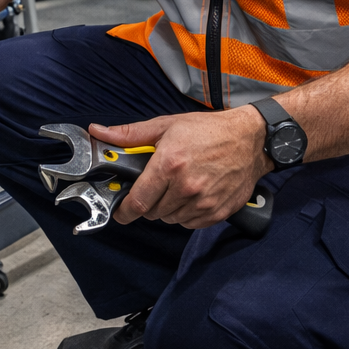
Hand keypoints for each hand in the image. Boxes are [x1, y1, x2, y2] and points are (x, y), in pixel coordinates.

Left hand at [92, 108, 271, 229]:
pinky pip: (190, 223)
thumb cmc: (208, 130)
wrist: (250, 139)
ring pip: (171, 219)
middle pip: (153, 212)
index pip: (138, 202)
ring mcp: (204, 202)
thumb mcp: (166, 125)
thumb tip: (98, 132)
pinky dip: (186, 214)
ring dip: (167, 209)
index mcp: (169, 165)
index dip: (124, 211)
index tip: (120, 212)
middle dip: (148, 203)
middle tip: (155, 187)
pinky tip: (191, 195)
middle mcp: (186, 187)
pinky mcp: (218, 212)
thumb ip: (129, 135)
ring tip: (175, 187)